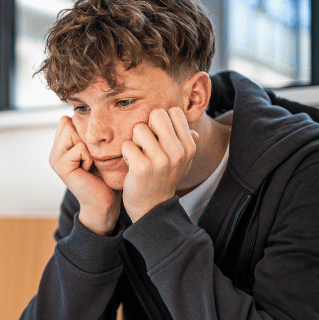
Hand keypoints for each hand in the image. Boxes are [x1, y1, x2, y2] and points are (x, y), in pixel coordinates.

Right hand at [50, 115, 120, 234]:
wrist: (105, 202)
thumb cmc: (105, 176)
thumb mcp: (95, 149)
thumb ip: (86, 133)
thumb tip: (84, 112)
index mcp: (61, 146)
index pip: (67, 119)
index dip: (83, 129)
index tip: (90, 150)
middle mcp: (55, 152)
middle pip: (68, 122)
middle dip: (85, 137)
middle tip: (90, 158)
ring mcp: (55, 159)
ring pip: (72, 131)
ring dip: (87, 147)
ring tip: (89, 163)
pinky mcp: (61, 166)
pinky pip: (79, 147)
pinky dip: (89, 157)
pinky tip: (88, 170)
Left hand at [121, 107, 197, 221]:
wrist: (152, 207)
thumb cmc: (164, 177)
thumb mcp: (182, 161)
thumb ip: (186, 142)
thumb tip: (192, 129)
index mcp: (189, 147)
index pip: (173, 112)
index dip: (161, 122)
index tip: (159, 138)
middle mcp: (178, 152)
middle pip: (156, 114)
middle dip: (148, 127)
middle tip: (147, 145)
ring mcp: (161, 160)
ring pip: (139, 128)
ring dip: (135, 142)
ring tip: (140, 156)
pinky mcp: (142, 167)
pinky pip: (127, 144)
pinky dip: (126, 154)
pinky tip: (133, 166)